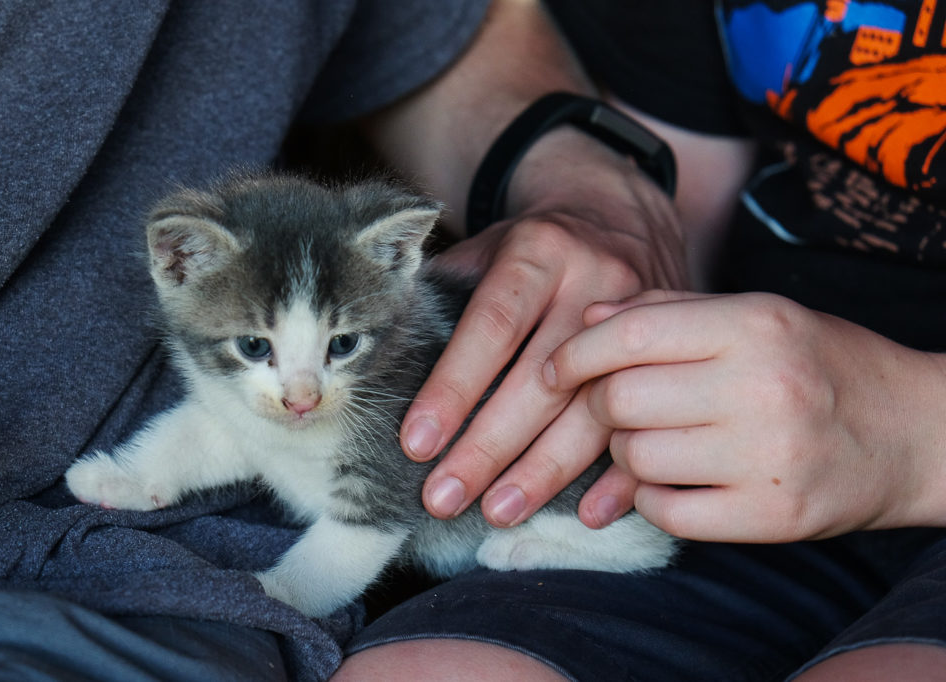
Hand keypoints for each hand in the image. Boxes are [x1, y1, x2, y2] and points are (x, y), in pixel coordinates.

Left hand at [400, 130, 687, 525]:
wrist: (623, 216)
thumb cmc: (536, 246)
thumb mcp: (490, 246)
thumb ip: (446, 294)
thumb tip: (389, 359)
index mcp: (539, 252)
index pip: (492, 327)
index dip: (454, 388)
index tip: (417, 443)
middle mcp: (594, 285)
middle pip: (540, 378)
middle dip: (488, 446)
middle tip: (443, 497)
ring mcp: (640, 324)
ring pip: (593, 408)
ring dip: (544, 470)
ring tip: (498, 511)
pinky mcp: (672, 355)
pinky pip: (650, 423)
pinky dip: (620, 475)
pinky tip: (585, 515)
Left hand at [545, 289, 945, 541]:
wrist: (916, 432)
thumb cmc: (822, 364)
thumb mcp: (756, 316)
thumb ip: (668, 311)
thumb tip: (588, 317)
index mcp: (753, 324)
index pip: (631, 335)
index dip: (576, 354)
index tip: (555, 370)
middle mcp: (761, 385)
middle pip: (621, 400)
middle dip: (600, 407)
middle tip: (615, 411)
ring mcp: (768, 456)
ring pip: (636, 458)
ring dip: (626, 454)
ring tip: (654, 443)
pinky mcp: (773, 516)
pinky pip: (667, 513)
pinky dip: (652, 501)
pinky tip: (674, 483)